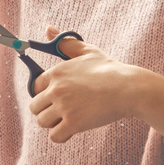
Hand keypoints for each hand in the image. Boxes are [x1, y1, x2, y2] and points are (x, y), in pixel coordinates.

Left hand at [28, 27, 139, 142]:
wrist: (129, 89)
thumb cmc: (110, 69)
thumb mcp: (87, 51)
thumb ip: (66, 43)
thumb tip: (48, 28)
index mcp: (56, 72)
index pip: (34, 87)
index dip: (44, 94)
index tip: (57, 97)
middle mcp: (56, 89)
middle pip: (34, 107)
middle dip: (47, 110)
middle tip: (64, 110)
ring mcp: (64, 106)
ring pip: (42, 122)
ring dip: (53, 123)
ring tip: (68, 119)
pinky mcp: (73, 123)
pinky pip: (54, 136)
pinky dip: (62, 136)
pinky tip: (72, 130)